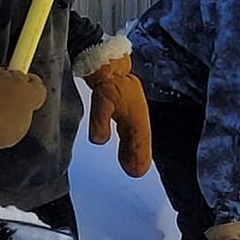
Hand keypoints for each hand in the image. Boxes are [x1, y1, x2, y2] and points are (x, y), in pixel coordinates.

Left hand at [85, 55, 151, 177]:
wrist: (111, 66)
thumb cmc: (108, 81)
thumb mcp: (102, 101)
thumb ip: (100, 122)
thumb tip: (100, 141)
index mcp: (135, 114)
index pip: (139, 140)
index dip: (139, 156)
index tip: (137, 172)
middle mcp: (138, 116)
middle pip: (140, 141)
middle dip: (138, 157)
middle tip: (136, 173)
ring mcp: (134, 114)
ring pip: (136, 137)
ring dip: (135, 152)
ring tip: (132, 168)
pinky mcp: (128, 113)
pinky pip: (132, 132)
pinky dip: (130, 144)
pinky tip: (125, 152)